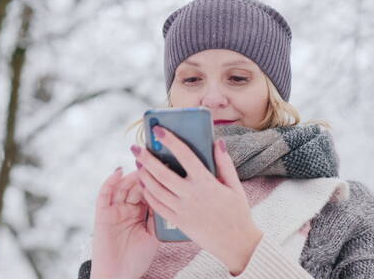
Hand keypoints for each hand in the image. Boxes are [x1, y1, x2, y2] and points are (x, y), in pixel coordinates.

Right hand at [91, 167, 159, 278]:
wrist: (119, 275)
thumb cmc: (137, 258)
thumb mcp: (153, 234)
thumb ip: (157, 214)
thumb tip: (168, 193)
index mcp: (141, 213)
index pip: (148, 191)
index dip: (155, 180)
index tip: (166, 167)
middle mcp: (127, 208)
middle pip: (136, 186)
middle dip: (144, 174)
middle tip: (153, 163)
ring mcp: (114, 209)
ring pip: (122, 186)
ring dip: (131, 176)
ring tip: (141, 167)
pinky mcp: (102, 213)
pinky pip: (105, 194)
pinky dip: (110, 181)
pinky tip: (119, 171)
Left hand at [132, 126, 262, 275]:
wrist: (236, 244)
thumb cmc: (237, 213)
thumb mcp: (235, 186)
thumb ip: (224, 163)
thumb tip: (217, 142)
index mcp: (207, 183)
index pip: (185, 156)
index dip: (170, 141)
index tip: (158, 130)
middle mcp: (192, 196)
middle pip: (162, 173)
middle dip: (146, 158)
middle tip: (136, 147)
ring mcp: (183, 210)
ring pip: (156, 189)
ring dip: (144, 175)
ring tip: (138, 164)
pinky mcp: (177, 222)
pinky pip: (157, 206)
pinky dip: (148, 194)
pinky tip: (144, 184)